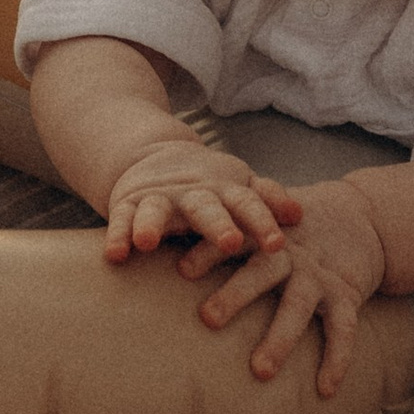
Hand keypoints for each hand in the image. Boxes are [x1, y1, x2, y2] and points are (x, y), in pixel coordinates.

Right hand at [102, 136, 301, 276]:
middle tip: (230, 241)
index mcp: (225, 191)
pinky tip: (114, 255)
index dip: (262, 222)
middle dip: (217, 224)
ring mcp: (159, 198)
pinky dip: (117, 235)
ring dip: (151, 224)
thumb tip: (300, 215)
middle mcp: (192, 193)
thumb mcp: (240, 188)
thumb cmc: (211, 188)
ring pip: (155, 209)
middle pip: (206, 207)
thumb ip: (267, 199)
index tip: (276, 244)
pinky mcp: (127, 205)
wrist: (155, 158)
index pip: (248, 204)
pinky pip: (120, 220)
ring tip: (147, 242)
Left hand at [194, 176, 388, 400]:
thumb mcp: (260, 220)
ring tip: (260, 372)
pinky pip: (343, 328)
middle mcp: (290, 252)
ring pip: (298, 305)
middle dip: (236, 293)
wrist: (361, 218)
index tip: (182, 270)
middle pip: (262, 270)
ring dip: (280, 338)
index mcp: (262, 233)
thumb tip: (148, 248)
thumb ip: (219, 234)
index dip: (209, 252)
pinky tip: (325, 391)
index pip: (234, 238)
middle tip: (207, 319)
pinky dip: (337, 359)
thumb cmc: (290, 229)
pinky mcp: (347, 294)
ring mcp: (319, 274)